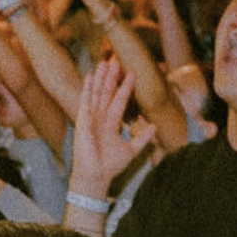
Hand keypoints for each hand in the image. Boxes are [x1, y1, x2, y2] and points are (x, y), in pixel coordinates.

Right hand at [69, 58, 155, 195]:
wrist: (96, 177)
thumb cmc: (109, 166)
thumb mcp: (131, 150)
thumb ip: (142, 138)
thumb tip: (154, 127)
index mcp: (110, 123)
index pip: (119, 100)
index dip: (125, 86)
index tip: (132, 72)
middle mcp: (100, 118)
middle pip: (106, 92)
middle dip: (111, 76)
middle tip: (115, 59)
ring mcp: (90, 118)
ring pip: (97, 93)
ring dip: (101, 78)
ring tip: (104, 62)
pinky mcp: (83, 121)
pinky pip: (85, 101)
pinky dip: (87, 88)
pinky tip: (89, 75)